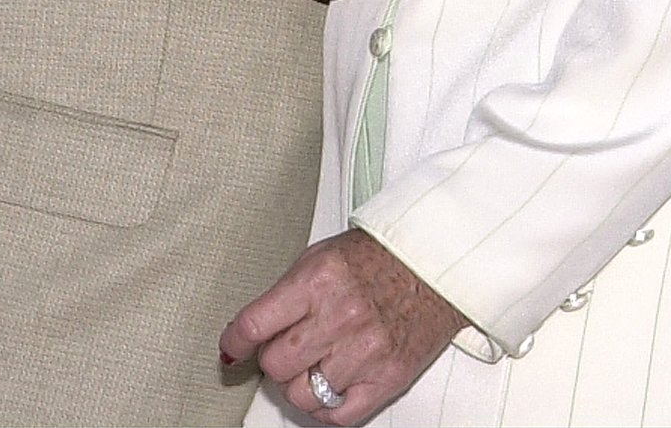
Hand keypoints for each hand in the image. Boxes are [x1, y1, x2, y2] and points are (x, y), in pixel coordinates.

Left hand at [221, 227, 462, 423]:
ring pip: (301, 396)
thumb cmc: (380, 259)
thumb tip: (247, 335)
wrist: (437, 266)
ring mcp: (365, 351)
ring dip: (301, 384)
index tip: (234, 349)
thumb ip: (285, 295)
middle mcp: (340, 316)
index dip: (235, 343)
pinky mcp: (387, 378)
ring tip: (316, 364)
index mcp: (318, 280)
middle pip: (275, 365)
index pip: (253, 326)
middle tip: (289, 347)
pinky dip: (326, 408)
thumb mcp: (322, 258)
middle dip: (275, 360)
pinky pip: (337, 416)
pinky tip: (331, 386)